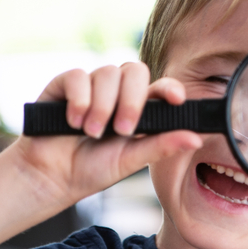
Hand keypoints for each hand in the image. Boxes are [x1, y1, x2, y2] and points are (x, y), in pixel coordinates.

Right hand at [14, 61, 202, 210]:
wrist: (50, 177)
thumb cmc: (91, 169)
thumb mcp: (130, 161)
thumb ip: (161, 146)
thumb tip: (197, 138)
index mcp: (138, 109)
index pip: (159, 87)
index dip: (170, 88)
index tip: (176, 99)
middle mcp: (116, 92)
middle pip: (135, 71)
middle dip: (132, 100)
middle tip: (123, 130)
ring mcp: (91, 86)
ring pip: (107, 73)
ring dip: (102, 106)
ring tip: (91, 133)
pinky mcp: (65, 84)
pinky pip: (78, 76)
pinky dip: (79, 99)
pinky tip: (73, 122)